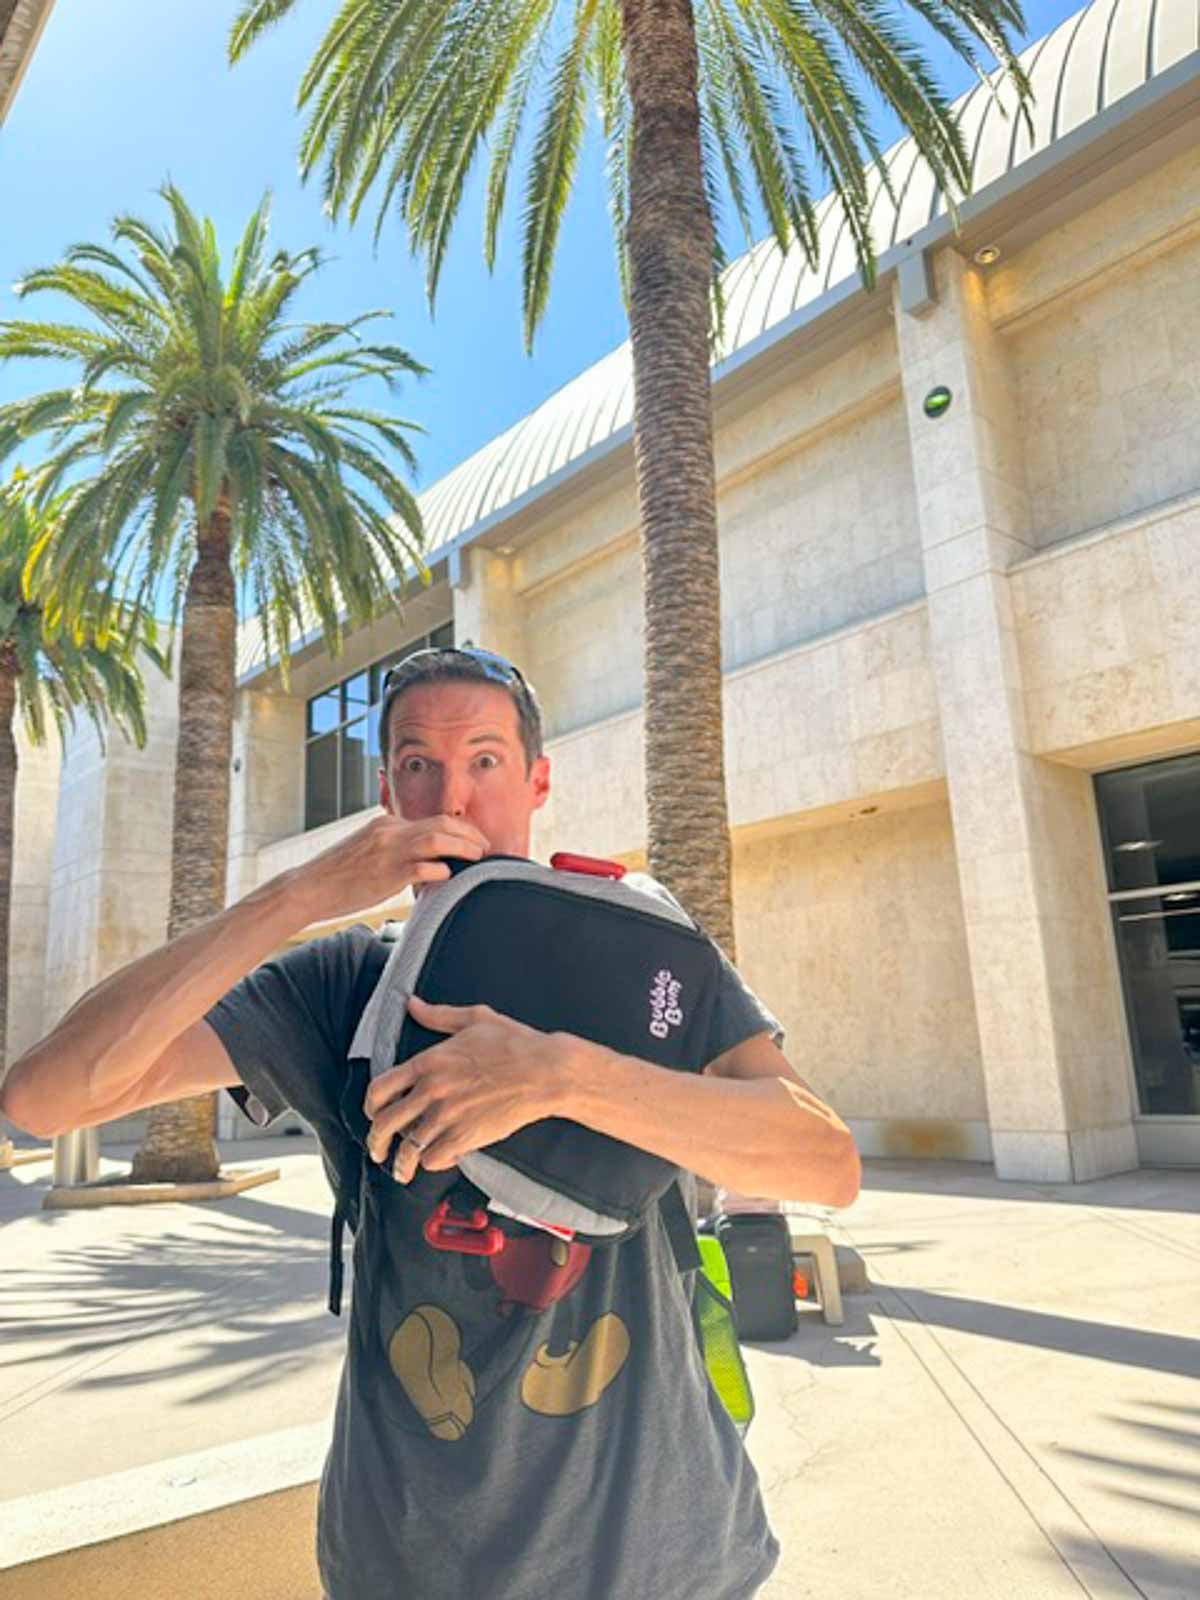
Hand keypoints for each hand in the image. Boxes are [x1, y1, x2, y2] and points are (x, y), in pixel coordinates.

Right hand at [290, 812, 489, 922]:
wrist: (307, 887)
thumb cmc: (337, 875)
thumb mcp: (367, 849)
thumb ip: (394, 847)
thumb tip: (423, 857)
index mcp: (386, 825)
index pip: (433, 819)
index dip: (459, 828)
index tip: (474, 838)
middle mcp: (390, 832)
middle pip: (442, 823)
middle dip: (469, 833)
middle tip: (485, 846)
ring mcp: (388, 852)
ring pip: (437, 840)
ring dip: (464, 847)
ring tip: (478, 857)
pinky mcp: (386, 875)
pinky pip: (422, 869)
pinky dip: (441, 871)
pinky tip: (449, 877)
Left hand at [363, 995, 591, 1181]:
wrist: (546, 1071)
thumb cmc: (516, 1044)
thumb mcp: (474, 1019)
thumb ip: (438, 1015)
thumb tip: (413, 1005)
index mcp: (429, 1061)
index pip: (379, 1088)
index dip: (371, 1107)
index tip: (374, 1115)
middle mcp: (432, 1090)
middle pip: (385, 1124)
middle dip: (376, 1142)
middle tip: (378, 1151)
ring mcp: (448, 1116)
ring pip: (407, 1148)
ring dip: (400, 1163)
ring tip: (401, 1170)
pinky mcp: (466, 1136)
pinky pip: (435, 1158)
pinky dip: (433, 1163)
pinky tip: (438, 1158)